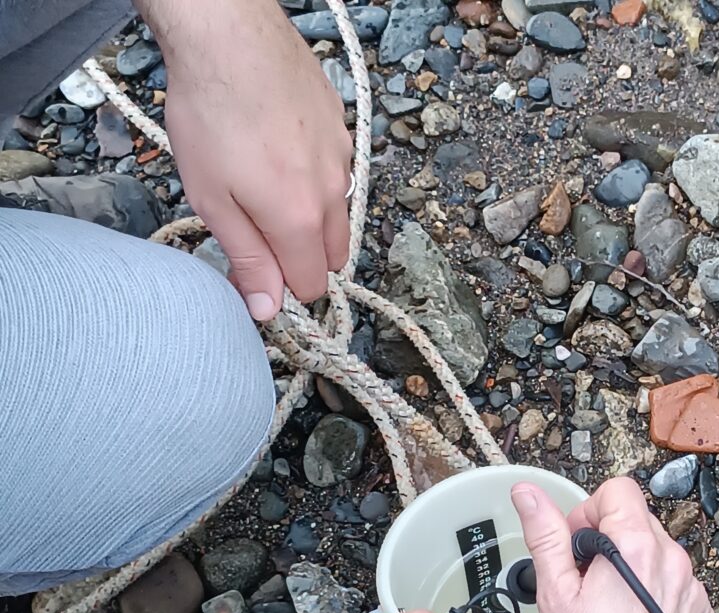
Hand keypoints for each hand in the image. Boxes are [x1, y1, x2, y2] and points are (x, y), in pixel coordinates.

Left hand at [149, 0, 351, 318]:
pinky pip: (337, 173)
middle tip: (258, 229)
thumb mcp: (214, 199)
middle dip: (302, 256)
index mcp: (300, 221)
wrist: (229, 33)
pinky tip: (280, 149)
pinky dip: (315, 177)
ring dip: (310, 217)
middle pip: (333, 256)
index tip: (256, 272)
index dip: (283, 288)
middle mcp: (333, 195)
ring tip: (266, 182)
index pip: (311, 285)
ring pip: (338, 214)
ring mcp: (342, 159)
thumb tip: (266, 309)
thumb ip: (247, 258)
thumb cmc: (211, 113)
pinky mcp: (343, 128)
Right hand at [511, 478, 714, 612]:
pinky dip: (656, 591)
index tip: (578, 543)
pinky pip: (677, 583)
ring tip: (611, 604)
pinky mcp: (701, 611)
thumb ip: (545, 534)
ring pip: (658, 552)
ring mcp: (691, 587)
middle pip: (638, 520)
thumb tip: (528, 494)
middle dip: (610, 539)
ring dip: (634, 566)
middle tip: (588, 578)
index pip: (618, 491)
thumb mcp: (555, 591)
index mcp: (636, 547)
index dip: (589, 511)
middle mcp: (671, 561)